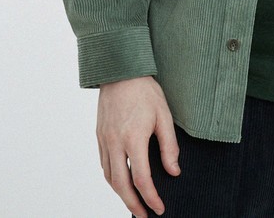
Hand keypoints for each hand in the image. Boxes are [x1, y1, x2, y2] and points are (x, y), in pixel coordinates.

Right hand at [97, 75, 179, 217]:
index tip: (159, 208)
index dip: (151, 197)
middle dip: (133, 205)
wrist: (120, 71)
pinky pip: (104, 164)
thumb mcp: (164, 115)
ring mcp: (104, 140)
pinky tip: (122, 182)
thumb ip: (169, 146)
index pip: (141, 179)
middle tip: (145, 216)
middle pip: (121, 185)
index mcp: (133, 138)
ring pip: (109, 177)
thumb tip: (174, 172)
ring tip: (134, 203)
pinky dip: (112, 179)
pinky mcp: (99, 135)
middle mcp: (115, 142)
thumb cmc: (145, 90)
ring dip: (121, 194)